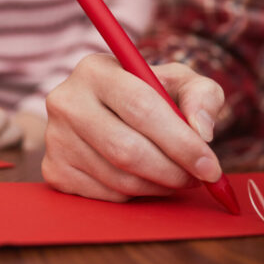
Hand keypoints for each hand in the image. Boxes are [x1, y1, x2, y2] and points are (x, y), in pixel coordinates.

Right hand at [41, 54, 225, 201]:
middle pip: (126, 148)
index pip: (140, 106)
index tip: (210, 165)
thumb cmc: (147, 95)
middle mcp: (66, 100)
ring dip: (158, 186)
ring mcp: (55, 137)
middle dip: (172, 171)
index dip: (180, 141)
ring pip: (118, 177)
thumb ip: (202, 95)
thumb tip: (202, 131)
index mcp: (95, 69)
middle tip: (198, 178)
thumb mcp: (179, 82)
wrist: (104, 111)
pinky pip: (105, 194)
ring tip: (177, 177)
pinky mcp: (53, 169)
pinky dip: (135, 194)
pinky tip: (146, 179)